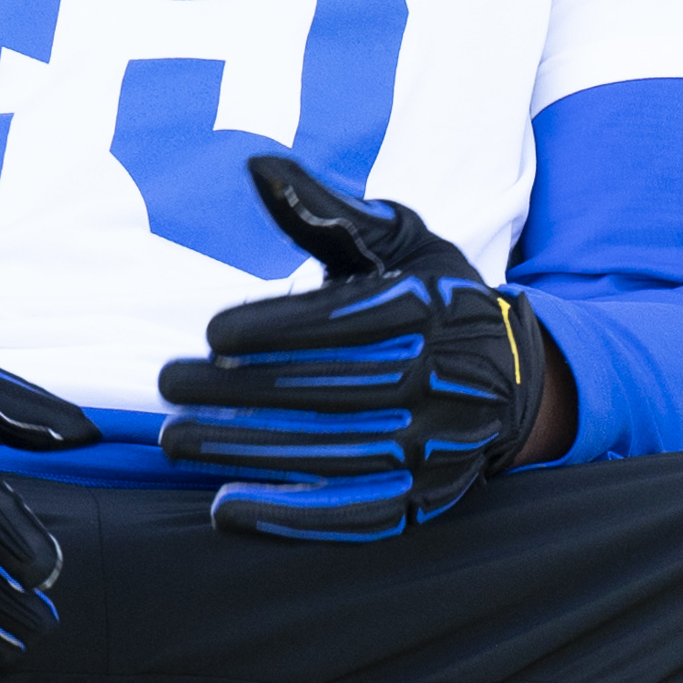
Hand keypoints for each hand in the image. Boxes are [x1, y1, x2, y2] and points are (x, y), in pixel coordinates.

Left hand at [154, 154, 566, 543]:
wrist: (513, 378)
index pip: (347, 323)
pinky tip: (228, 508)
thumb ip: (327, 210)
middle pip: (330, 390)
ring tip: (178, 439)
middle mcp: (445, 379)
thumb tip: (257, 165)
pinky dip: (292, 517)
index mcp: (435, 309)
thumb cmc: (435, 298)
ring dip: (246, 451)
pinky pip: (357, 516)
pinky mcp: (430, 498)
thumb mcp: (398, 240)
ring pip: (333, 454)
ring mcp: (441, 446)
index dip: (276, 330)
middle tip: (169, 385)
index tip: (212, 334)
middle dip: (239, 391)